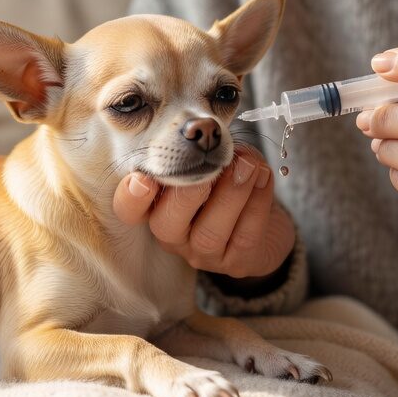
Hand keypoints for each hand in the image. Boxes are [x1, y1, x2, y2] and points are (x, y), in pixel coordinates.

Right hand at [113, 145, 294, 279]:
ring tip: (249, 165)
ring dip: (231, 194)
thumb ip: (205, 149)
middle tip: (211, 166)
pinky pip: (245, 236)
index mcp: (156, 207)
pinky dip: (257, 202)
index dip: (131, 198)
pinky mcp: (237, 264)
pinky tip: (263, 177)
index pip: (129, 211)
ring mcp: (203, 254)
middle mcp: (173, 236)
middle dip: (188, 193)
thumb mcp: (212, 162)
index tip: (144, 179)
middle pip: (166, 224)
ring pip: (209, 233)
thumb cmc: (229, 184)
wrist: (267, 222)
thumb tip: (212, 132)